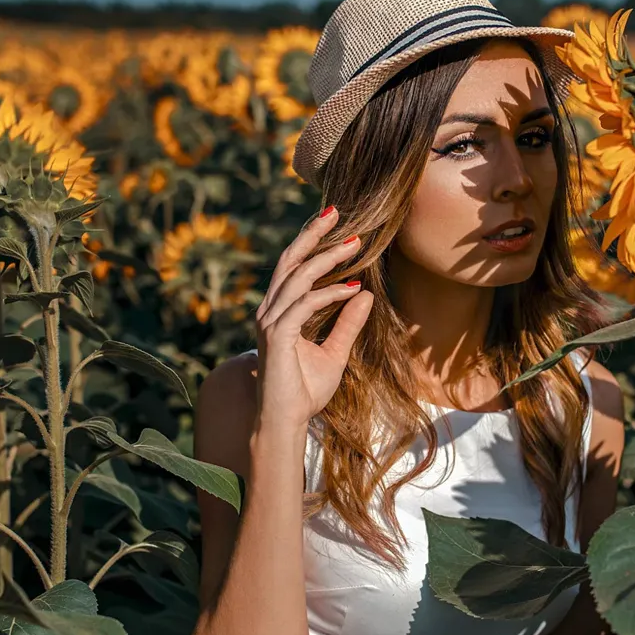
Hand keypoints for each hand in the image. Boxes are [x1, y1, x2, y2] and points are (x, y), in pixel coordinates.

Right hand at [254, 205, 373, 426]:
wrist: (285, 422)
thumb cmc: (305, 392)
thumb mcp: (335, 352)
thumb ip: (347, 323)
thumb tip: (364, 293)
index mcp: (280, 311)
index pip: (294, 266)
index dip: (313, 242)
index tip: (338, 224)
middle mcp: (271, 310)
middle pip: (290, 260)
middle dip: (314, 234)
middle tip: (339, 212)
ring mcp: (271, 321)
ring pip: (298, 277)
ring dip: (327, 259)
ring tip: (355, 246)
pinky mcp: (276, 335)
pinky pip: (304, 305)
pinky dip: (328, 294)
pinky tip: (352, 289)